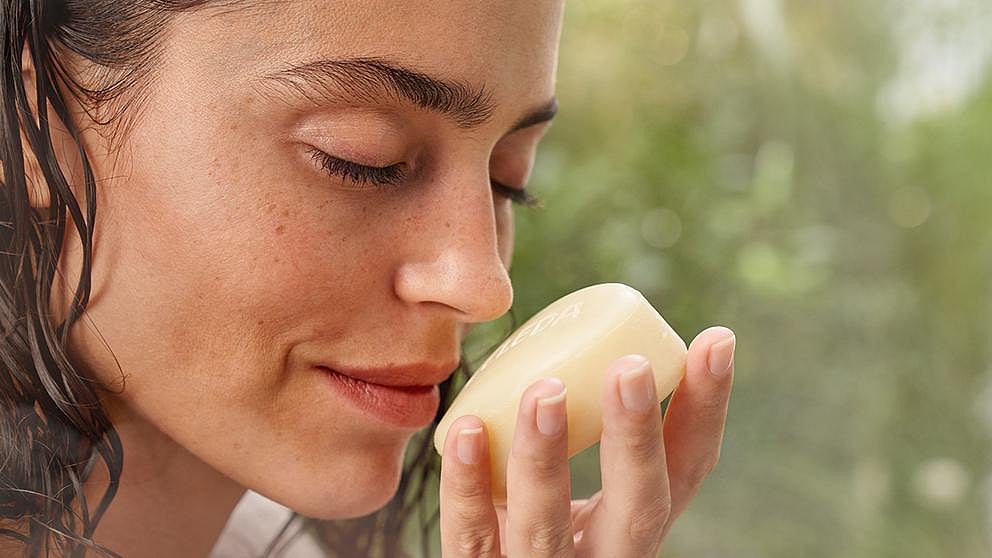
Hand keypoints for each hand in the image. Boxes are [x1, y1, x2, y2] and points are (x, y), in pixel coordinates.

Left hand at [439, 326, 735, 556]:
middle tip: (631, 367)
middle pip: (638, 506)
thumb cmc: (526, 530)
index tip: (716, 339)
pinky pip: (470, 535)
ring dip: (545, 456)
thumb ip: (573, 436)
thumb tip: (574, 334)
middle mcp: (603, 555)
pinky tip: (465, 428)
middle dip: (637, 437)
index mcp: (632, 524)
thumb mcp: (567, 497)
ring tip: (544, 391)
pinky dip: (466, 483)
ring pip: (545, 525)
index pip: (687, 469)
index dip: (706, 408)